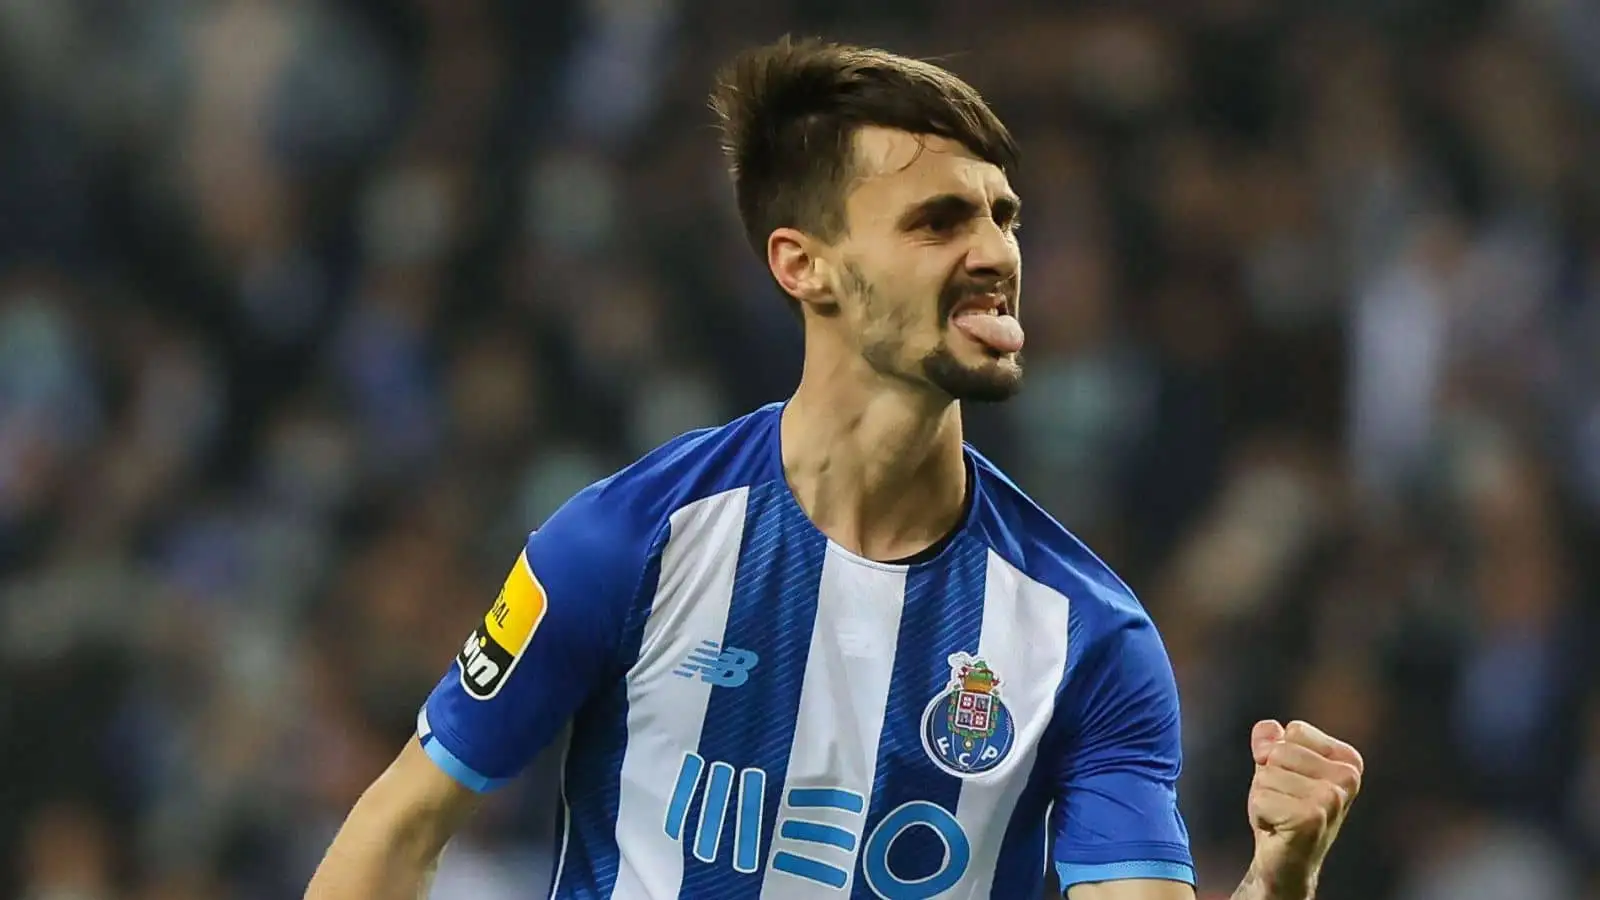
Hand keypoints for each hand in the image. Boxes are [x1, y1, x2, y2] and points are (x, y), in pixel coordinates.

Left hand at [1245, 720, 1362, 896]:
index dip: (1279, 755)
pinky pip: (1260, 799)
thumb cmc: (1283, 809)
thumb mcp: (1275, 767)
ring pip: (1267, 775)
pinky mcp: (1311, 818)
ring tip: (1282, 816)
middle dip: (1268, 777)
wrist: (1287, 862)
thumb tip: (1268, 728)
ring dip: (1263, 797)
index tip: (1292, 783)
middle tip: (1284, 803)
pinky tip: (1278, 829)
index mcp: (1348, 760)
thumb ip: (1271, 741)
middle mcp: (1348, 778)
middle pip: (1279, 752)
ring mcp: (1332, 799)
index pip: (1295, 731)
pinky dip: (1260, 814)